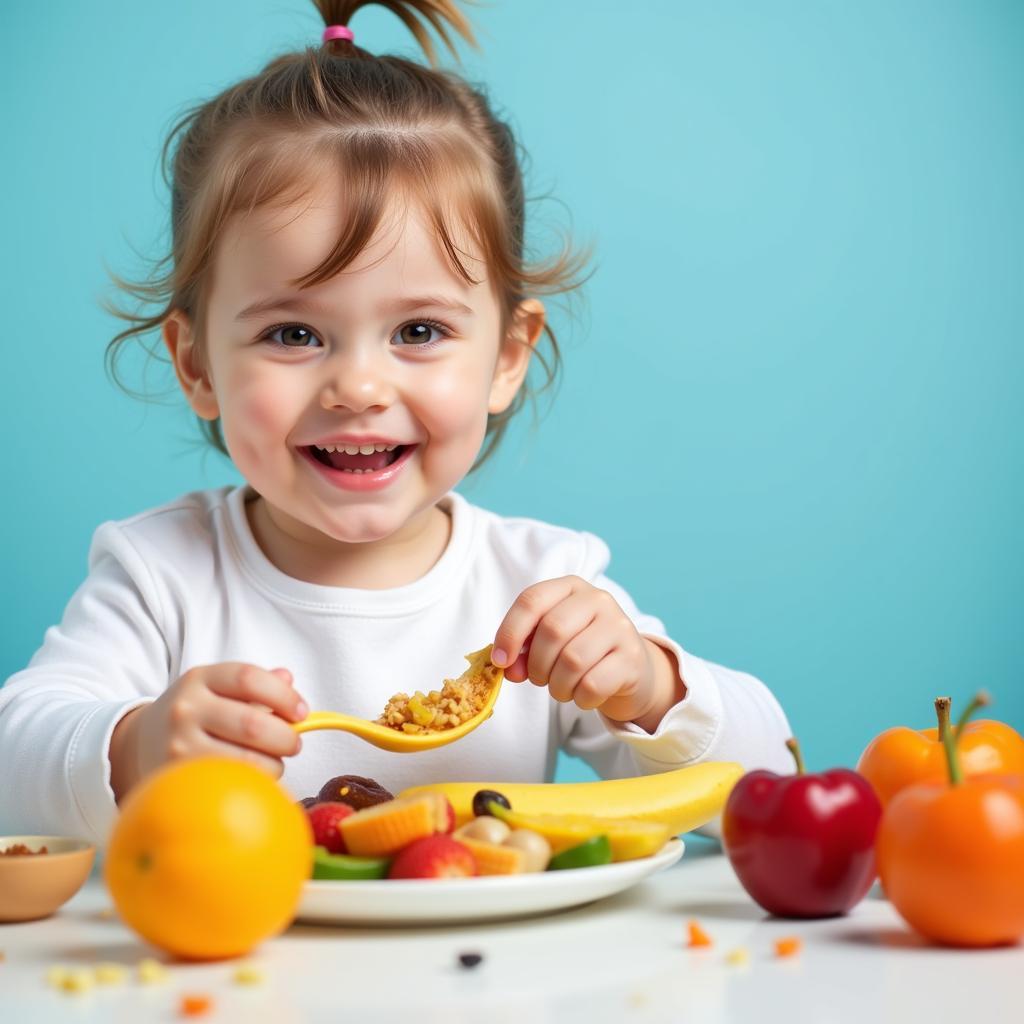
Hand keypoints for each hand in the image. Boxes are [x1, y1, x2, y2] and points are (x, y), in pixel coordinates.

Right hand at [112, 663, 308, 797]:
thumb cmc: (194, 715)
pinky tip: (255, 778)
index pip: (249, 678)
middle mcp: (186, 709)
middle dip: (286, 737)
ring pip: (246, 759)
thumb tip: (288, 679)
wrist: (138, 744)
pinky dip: (253, 783)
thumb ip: (256, 684)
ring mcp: (179, 745)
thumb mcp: (217, 688)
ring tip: (274, 762)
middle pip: (253, 724)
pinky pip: (229, 784)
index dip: (284, 695)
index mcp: (200, 679)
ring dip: (274, 765)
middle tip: (294, 744)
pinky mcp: (178, 779)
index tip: (301, 712)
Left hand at [491, 576, 680, 725]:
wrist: (631, 671)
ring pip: (572, 660)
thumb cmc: (581, 652)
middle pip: (552, 630)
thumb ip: (523, 650)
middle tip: (538, 678)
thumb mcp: (550, 643)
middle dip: (536, 664)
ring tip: (561, 688)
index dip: (509, 633)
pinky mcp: (632, 658)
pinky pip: (593, 684)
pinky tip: (583, 695)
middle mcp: (598, 600)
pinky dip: (579, 698)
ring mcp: (620, 627)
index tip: (500, 661)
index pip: (532, 600)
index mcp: (571, 587)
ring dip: (557, 686)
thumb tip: (505, 666)